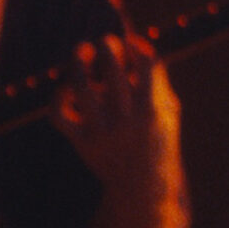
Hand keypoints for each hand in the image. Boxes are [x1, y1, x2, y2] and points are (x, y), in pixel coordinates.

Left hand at [57, 33, 188, 227]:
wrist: (141, 185)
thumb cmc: (157, 141)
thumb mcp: (169, 111)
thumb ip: (158, 80)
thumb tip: (140, 45)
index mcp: (152, 109)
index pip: (146, 64)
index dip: (138, 46)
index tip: (132, 42)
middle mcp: (126, 118)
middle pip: (113, 70)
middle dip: (108, 47)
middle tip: (106, 42)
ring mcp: (102, 130)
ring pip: (82, 87)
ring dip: (80, 62)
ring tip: (82, 50)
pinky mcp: (82, 141)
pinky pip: (60, 115)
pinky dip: (59, 97)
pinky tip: (67, 88)